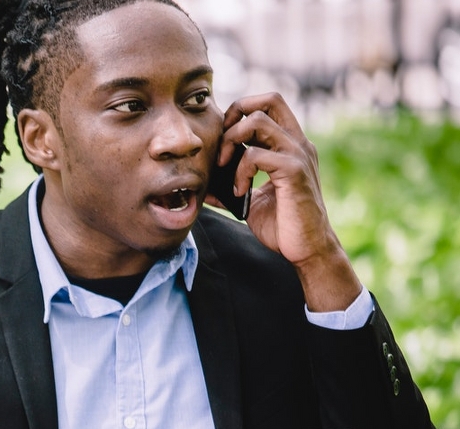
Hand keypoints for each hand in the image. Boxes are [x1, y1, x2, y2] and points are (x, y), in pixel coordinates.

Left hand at [216, 93, 361, 311]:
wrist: (306, 249)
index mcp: (289, 145)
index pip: (267, 106)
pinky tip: (238, 191)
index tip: (222, 141)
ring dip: (232, 141)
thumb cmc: (282, 225)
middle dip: (236, 114)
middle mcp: (297, 143)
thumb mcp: (249, 202)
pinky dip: (240, 171)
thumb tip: (202, 185)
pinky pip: (257, 155)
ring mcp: (298, 154)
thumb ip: (230, 187)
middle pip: (269, 99)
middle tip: (221, 146)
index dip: (239, 114)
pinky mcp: (294, 171)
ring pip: (259, 121)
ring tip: (224, 168)